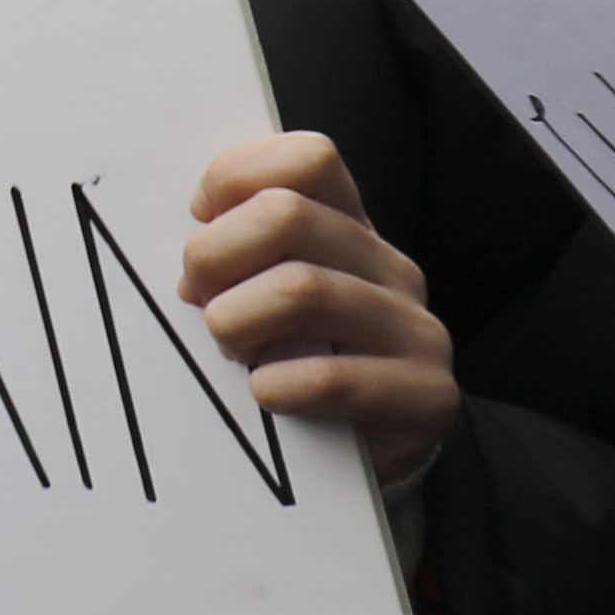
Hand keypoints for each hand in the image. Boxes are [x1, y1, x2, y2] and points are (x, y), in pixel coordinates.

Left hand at [179, 133, 455, 493]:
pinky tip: (264, 395)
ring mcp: (414, 328)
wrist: (382, 455)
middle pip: (288, 216)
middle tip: (198, 300)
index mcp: (351, 229)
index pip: (308, 159)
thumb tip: (188, 251)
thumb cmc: (303, 365)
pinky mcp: (426, 393)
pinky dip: (279, 386)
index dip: (236, 178)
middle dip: (216, 256)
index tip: (198, 221)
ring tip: (230, 351)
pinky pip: (334, 377)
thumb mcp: (269, 297)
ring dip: (238, 322)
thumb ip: (240, 257)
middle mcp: (389, 267)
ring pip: (304, 290)